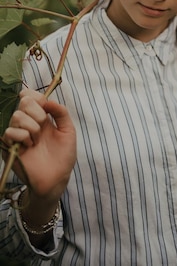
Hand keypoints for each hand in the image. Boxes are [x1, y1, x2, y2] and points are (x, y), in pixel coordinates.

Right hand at [3, 88, 76, 202]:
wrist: (57, 178)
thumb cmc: (64, 156)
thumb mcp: (68, 131)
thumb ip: (61, 112)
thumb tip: (48, 100)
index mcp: (41, 117)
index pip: (30, 97)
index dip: (35, 96)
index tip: (44, 105)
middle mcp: (28, 123)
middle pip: (24, 102)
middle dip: (37, 111)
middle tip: (44, 125)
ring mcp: (18, 135)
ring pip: (17, 116)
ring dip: (31, 126)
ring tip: (37, 139)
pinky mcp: (9, 147)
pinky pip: (10, 132)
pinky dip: (23, 136)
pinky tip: (29, 146)